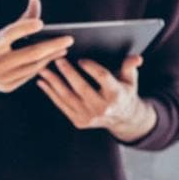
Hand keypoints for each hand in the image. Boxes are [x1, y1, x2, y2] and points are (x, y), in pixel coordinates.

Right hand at [0, 0, 71, 93]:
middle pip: (30, 54)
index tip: (41, 23)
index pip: (10, 34)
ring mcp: (1, 78)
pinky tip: (51, 59)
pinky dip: (41, 67)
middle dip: (52, 46)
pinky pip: (28, 76)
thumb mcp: (0, 31)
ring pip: (33, 67)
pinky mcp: (6, 87)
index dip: (25, 27)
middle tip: (69, 39)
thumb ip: (22, 18)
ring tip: (63, 49)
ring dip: (50, 57)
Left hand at [36, 55, 152, 136]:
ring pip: (68, 97)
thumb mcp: (130, 80)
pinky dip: (50, 93)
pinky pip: (62, 105)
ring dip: (53, 82)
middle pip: (81, 88)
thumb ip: (130, 66)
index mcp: (116, 95)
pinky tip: (42, 82)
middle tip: (57, 59)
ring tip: (43, 69)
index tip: (81, 59)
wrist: (122, 119)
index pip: (102, 78)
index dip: (92, 68)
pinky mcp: (79, 121)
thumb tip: (136, 58)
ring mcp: (89, 116)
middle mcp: (102, 108)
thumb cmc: (124, 93)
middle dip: (68, 73)